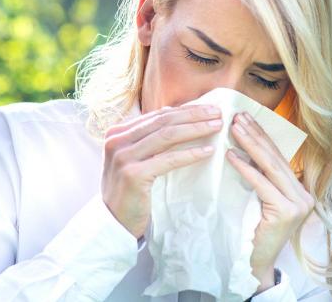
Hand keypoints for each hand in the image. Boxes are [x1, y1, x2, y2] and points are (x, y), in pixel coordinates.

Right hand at [101, 103, 223, 238]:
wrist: (113, 222)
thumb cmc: (128, 191)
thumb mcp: (133, 158)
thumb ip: (147, 138)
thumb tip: (173, 113)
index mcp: (117, 132)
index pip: (157, 115)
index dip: (185, 110)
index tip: (209, 108)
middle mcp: (117, 141)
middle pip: (163, 121)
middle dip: (194, 115)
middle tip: (218, 112)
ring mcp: (123, 157)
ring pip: (167, 135)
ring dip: (195, 129)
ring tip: (217, 127)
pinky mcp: (134, 174)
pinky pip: (169, 159)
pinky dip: (190, 153)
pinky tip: (208, 151)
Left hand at [226, 111, 315, 275]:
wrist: (255, 264)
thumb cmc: (254, 230)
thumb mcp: (261, 198)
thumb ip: (262, 177)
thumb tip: (244, 145)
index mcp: (300, 189)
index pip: (279, 156)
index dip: (262, 135)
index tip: (245, 117)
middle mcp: (304, 195)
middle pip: (275, 158)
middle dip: (255, 134)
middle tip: (237, 116)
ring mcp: (298, 204)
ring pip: (270, 167)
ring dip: (250, 144)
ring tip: (234, 128)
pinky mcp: (286, 213)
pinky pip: (262, 184)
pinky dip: (245, 168)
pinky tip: (231, 156)